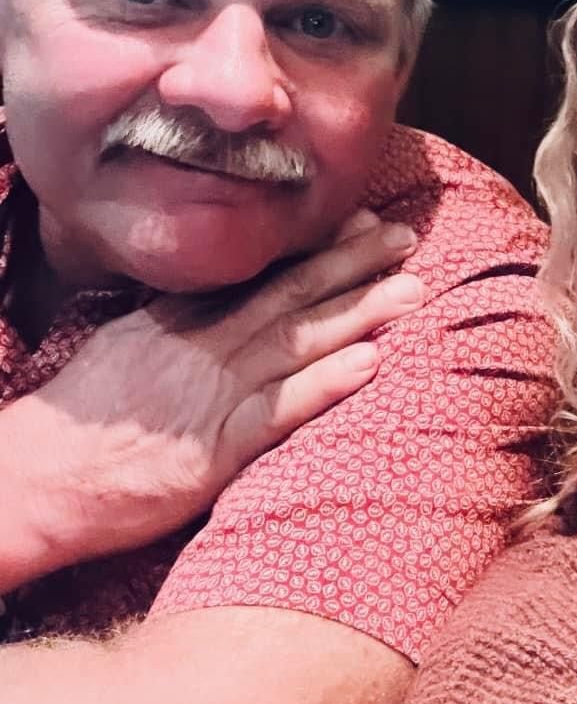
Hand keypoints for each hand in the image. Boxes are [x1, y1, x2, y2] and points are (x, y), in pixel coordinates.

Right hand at [1, 211, 424, 584]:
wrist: (30, 483)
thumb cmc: (78, 424)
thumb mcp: (123, 350)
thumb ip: (176, 324)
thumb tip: (221, 301)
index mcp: (175, 321)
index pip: (254, 274)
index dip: (311, 248)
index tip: (359, 220)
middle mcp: (196, 347)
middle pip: (286, 295)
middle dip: (350, 264)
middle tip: (403, 236)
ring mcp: (206, 397)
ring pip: (294, 344)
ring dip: (357, 313)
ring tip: (411, 290)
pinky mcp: (210, 451)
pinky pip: (276, 413)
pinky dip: (322, 385)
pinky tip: (367, 363)